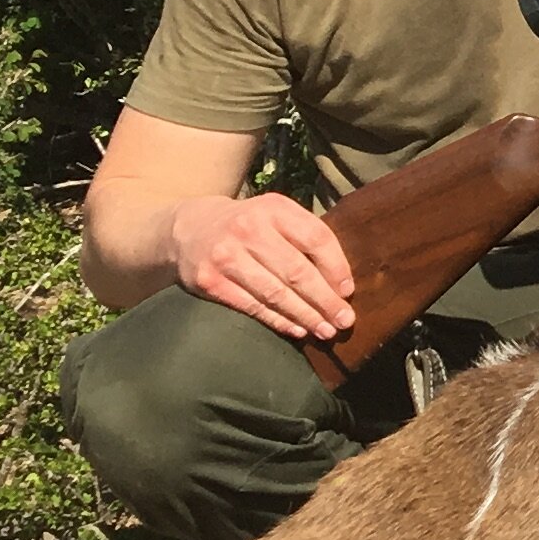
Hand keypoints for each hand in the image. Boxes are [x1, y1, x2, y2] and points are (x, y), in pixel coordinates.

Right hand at [168, 190, 357, 342]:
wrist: (190, 229)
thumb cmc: (247, 225)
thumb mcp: (275, 214)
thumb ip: (304, 235)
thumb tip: (340, 280)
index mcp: (274, 209)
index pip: (315, 238)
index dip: (336, 267)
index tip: (348, 291)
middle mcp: (250, 229)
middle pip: (297, 271)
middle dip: (325, 300)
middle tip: (344, 320)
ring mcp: (227, 256)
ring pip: (275, 293)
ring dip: (305, 316)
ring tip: (326, 330)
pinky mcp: (211, 281)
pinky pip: (252, 306)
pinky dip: (278, 320)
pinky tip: (297, 329)